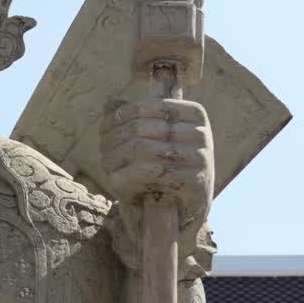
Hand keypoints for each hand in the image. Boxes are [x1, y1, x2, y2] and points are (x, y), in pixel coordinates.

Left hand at [100, 98, 212, 228]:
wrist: (188, 202)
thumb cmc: (168, 163)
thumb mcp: (156, 136)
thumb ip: (135, 116)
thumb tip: (109, 100)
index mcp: (194, 113)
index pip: (151, 105)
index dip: (123, 114)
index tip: (104, 128)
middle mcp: (201, 132)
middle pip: (142, 127)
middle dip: (115, 137)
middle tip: (102, 147)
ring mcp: (200, 157)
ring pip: (142, 148)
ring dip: (116, 155)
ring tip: (105, 162)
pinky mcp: (194, 181)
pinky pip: (150, 172)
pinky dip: (126, 174)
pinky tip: (114, 177)